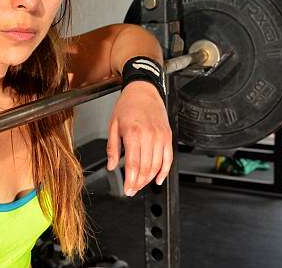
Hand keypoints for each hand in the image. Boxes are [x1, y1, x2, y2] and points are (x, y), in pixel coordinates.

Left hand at [106, 80, 172, 195]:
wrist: (143, 90)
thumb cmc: (127, 106)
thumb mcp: (113, 125)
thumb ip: (112, 148)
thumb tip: (112, 166)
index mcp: (133, 133)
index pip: (133, 165)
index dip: (130, 181)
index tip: (127, 190)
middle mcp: (149, 136)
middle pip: (146, 168)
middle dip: (139, 183)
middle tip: (132, 190)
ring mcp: (160, 137)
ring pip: (157, 166)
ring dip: (149, 179)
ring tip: (141, 185)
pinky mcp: (168, 136)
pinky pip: (168, 159)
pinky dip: (164, 171)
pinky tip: (158, 179)